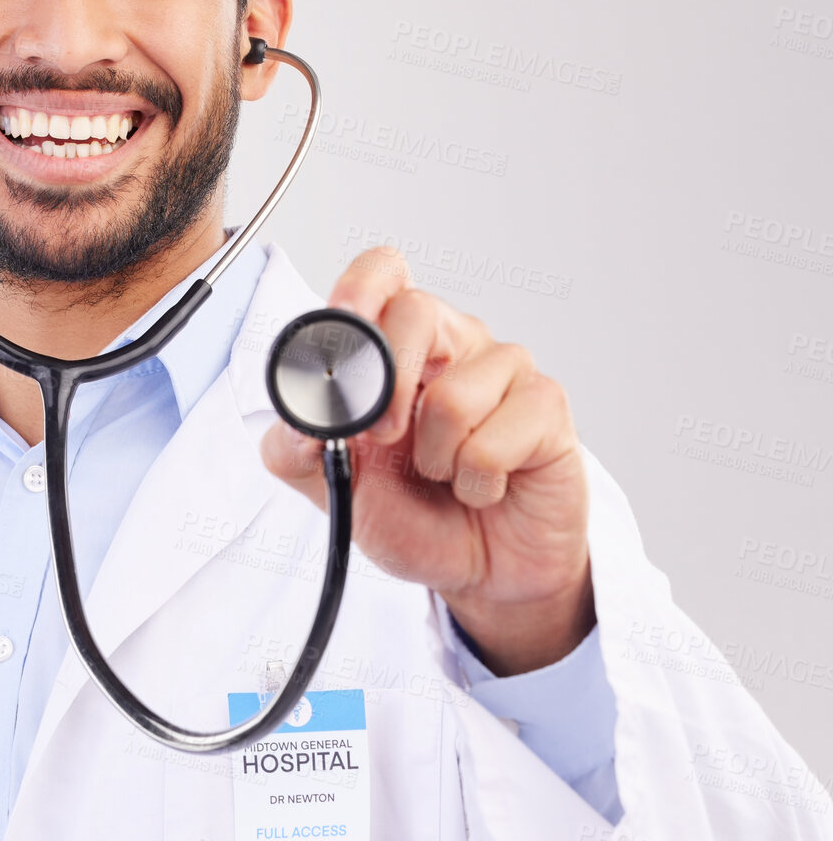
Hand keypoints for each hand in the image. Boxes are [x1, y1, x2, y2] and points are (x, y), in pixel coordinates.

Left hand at [261, 247, 593, 674]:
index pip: (382, 272)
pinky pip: (492, 442)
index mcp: (398, 342)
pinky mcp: (545, 406)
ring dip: (435, 460)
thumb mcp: (331, 484)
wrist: (479, 568)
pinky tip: (485, 487)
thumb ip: (294, 447)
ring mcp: (505, 369)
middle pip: (415, 312)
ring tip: (446, 474)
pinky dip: (475, 483)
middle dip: (383, 390)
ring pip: (452, 395)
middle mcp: (454, 340)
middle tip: (383, 440)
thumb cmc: (413, 512)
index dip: (358, 291)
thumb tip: (296, 415)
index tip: (339, 336)